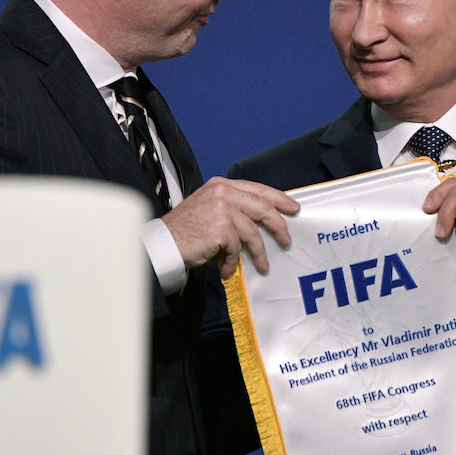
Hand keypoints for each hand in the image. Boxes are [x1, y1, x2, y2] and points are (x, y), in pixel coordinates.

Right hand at [161, 177, 299, 278]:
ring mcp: (223, 210)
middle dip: (278, 225)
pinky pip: (237, 249)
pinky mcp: (221, 229)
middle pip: (262, 207)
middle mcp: (223, 193)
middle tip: (287, 238)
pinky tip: (227, 269)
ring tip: (263, 265)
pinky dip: (234, 261)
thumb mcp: (208, 206)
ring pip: (253, 232)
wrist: (163, 243)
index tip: (292, 207)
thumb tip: (259, 218)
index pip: (257, 189)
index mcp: (221, 185)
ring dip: (259, 252)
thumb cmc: (184, 229)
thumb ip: (231, 206)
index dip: (277, 198)